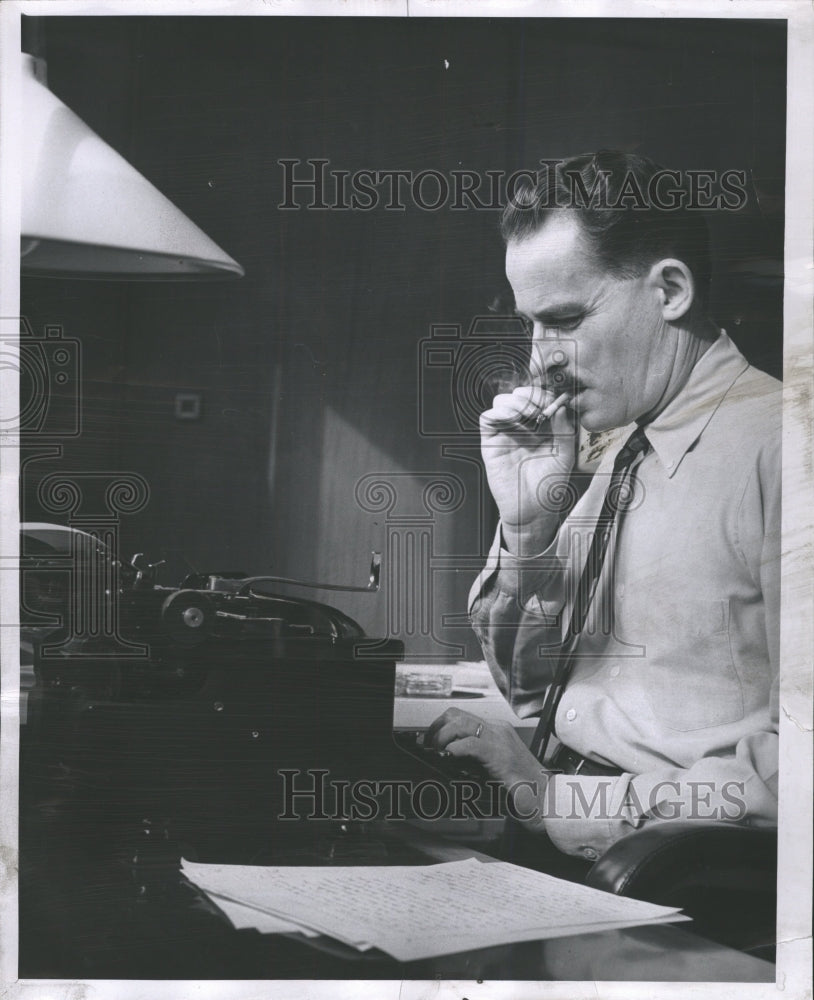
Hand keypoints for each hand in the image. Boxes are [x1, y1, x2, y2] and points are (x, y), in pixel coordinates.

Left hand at [426, 707, 549, 832]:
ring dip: (442, 738)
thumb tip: (448, 761)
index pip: (461, 717)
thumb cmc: (523, 791)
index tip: (430, 743)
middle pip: (455, 714)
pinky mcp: (501, 756)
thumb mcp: (494, 770)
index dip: (440, 727)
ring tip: (438, 754)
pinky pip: (471, 744)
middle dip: (436, 729)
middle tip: (429, 748)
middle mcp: (498, 730)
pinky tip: (451, 759)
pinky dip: (455, 750)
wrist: (549, 801)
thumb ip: (475, 761)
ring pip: (460, 723)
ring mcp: (500, 740)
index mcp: (497, 731)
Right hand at [480, 385, 576, 555]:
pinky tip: (514, 418)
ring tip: (529, 414)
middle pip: (521, 394)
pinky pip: (488, 417)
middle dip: (532, 394)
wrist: (532, 509)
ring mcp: (506, 432)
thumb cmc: (549, 485)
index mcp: (542, 427)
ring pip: (503, 401)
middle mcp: (523, 426)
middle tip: (542, 406)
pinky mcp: (491, 441)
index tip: (556, 398)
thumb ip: (565, 429)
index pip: (541, 398)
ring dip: (516, 401)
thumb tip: (561, 405)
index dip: (546, 393)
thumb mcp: (566, 455)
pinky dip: (500, 410)